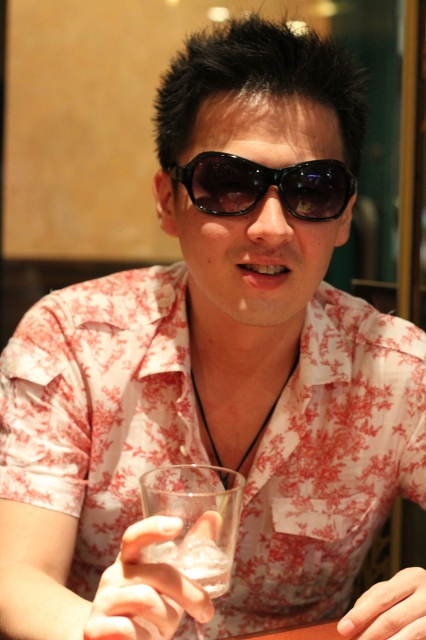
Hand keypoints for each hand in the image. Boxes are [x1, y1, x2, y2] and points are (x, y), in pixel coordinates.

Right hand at [83, 516, 214, 639]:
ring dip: (167, 619)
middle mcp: (113, 576)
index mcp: (130, 560)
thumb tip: (213, 517)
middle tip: (206, 611)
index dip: (153, 528)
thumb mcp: (166, 582)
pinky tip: (143, 639)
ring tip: (165, 629)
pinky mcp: (94, 628)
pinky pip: (127, 629)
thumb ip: (189, 552)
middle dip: (189, 594)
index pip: (135, 536)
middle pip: (158, 573)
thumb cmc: (147, 608)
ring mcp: (102, 601)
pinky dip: (145, 638)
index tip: (178, 525)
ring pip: (147, 600)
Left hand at [337, 567, 425, 639]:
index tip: (343, 629)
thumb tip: (351, 621)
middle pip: (392, 618)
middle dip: (369, 634)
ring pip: (409, 634)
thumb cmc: (412, 595)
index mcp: (412, 578)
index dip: (361, 614)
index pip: (381, 597)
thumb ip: (373, 599)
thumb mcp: (395, 588)